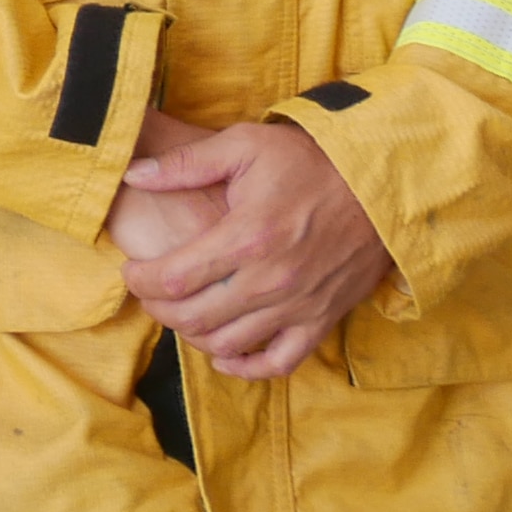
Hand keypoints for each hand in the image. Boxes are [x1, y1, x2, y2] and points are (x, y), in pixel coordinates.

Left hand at [116, 119, 395, 382]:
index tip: (131, 270)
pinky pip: (279, 363)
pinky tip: (223, 354)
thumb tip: (133, 173)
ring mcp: (298, 305)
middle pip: (192, 318)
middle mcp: (270, 280)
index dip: (139, 281)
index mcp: (247, 237)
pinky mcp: (322, 319)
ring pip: (227, 344)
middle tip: (150, 291)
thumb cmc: (310, 161)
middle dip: (158, 309)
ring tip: (181, 311)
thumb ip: (185, 163)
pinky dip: (246, 367)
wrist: (380, 184)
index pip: (172, 279)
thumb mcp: (245, 144)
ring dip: (192, 334)